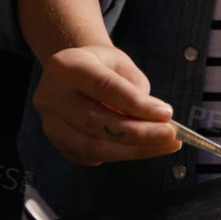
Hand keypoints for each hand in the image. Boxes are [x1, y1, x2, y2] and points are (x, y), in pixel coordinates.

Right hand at [33, 44, 180, 166]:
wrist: (71, 71)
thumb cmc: (101, 65)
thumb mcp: (119, 62)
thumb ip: (135, 88)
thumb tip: (153, 120)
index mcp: (66, 66)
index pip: (104, 88)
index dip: (136, 105)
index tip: (167, 115)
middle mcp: (51, 95)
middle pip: (97, 122)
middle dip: (139, 133)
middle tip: (171, 136)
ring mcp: (49, 122)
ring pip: (92, 146)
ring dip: (132, 151)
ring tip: (163, 146)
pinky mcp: (55, 142)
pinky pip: (88, 156)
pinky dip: (117, 155)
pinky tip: (138, 149)